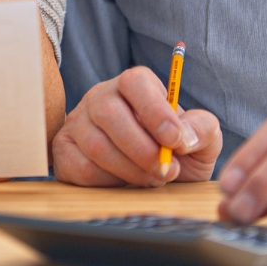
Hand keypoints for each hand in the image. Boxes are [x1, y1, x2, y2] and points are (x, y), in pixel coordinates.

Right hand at [52, 66, 220, 186]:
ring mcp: (78, 121)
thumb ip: (202, 129)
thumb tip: (182, 137)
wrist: (152, 174)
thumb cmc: (175, 152)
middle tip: (166, 171)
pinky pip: (80, 167)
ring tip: (151, 179)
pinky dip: (109, 182)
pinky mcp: (64, 148)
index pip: (135, 82)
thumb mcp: (200, 140)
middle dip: (142, 150)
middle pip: (109, 113)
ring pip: (96, 145)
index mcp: (134, 85)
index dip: (154, 110)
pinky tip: (124, 183)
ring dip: (130, 171)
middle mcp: (100, 96)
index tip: (175, 140)